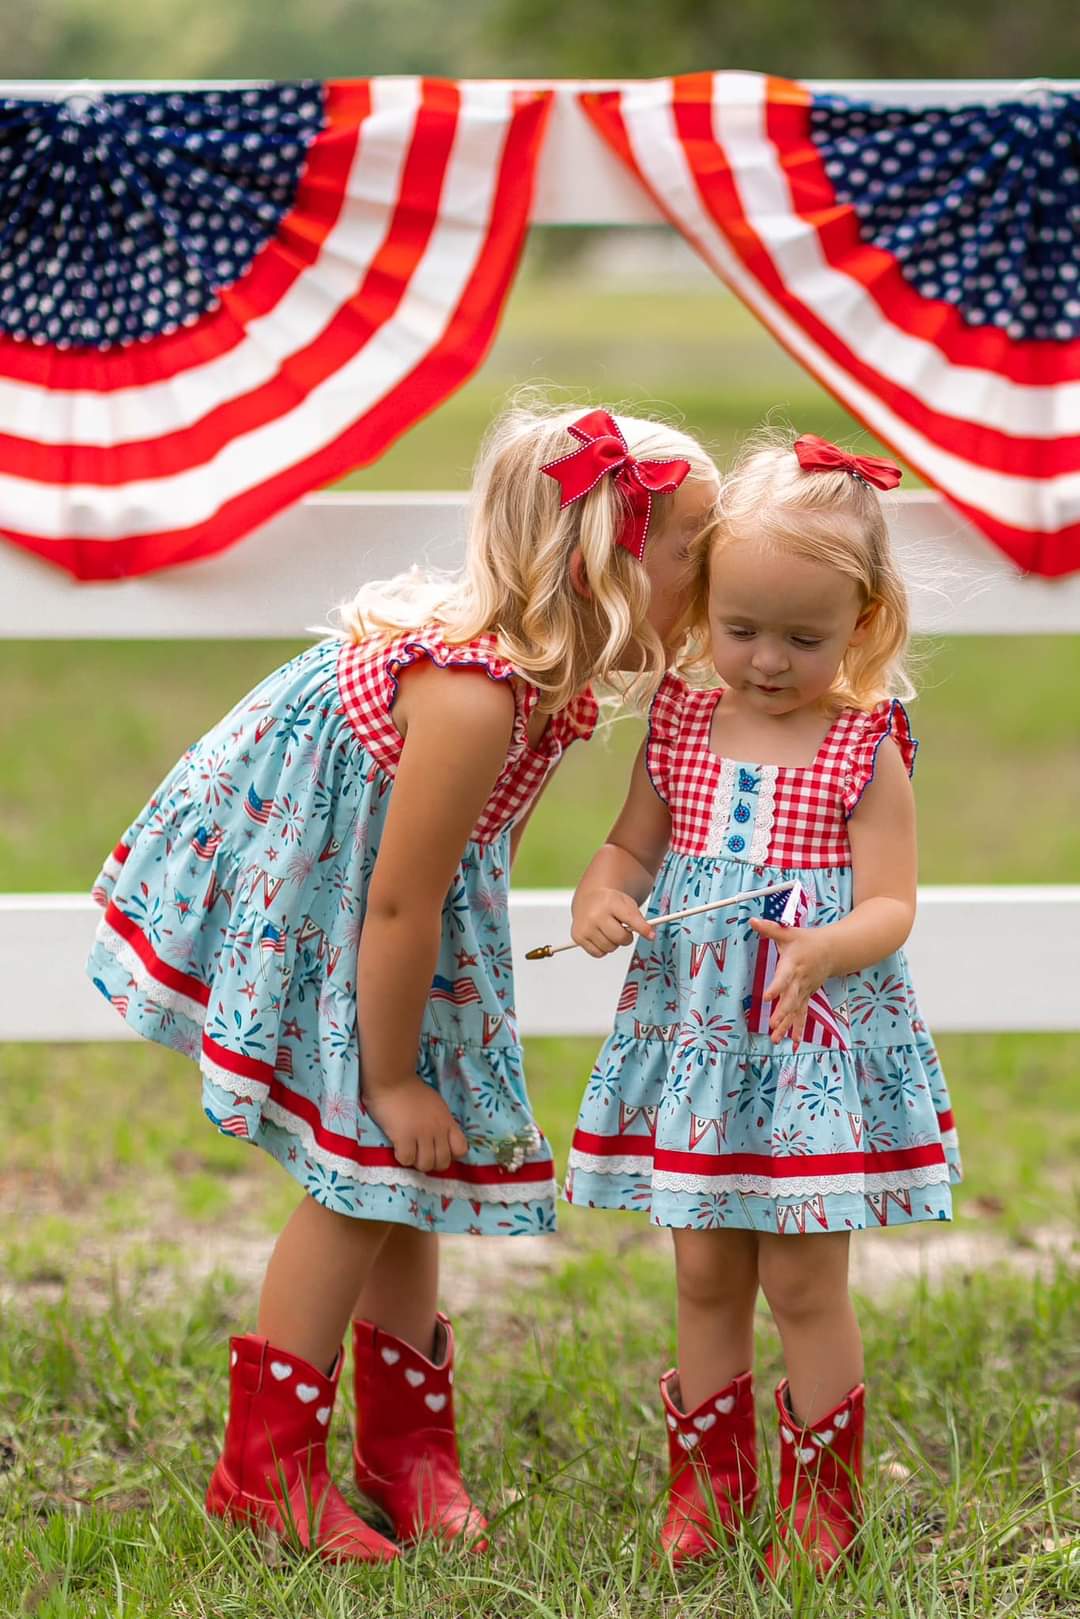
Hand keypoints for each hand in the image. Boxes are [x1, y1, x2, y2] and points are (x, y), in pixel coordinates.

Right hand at [362, 1074, 468, 1171]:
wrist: (392, 1079)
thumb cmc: (411, 1090)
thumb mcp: (436, 1105)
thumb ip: (440, 1122)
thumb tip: (439, 1141)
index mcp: (447, 1121)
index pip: (461, 1149)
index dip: (451, 1154)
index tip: (438, 1150)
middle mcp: (438, 1130)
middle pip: (443, 1162)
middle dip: (431, 1163)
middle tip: (420, 1154)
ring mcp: (422, 1134)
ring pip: (426, 1165)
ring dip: (416, 1162)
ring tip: (409, 1152)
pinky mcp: (404, 1137)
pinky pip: (407, 1160)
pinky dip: (402, 1157)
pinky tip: (398, 1148)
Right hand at [571, 887, 655, 958]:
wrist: (589, 898)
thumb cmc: (610, 902)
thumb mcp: (627, 904)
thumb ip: (639, 919)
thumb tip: (650, 935)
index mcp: (610, 902)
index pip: (630, 918)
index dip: (643, 929)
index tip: (651, 935)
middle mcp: (595, 914)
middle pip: (620, 938)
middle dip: (626, 938)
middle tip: (623, 930)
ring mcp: (585, 926)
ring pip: (610, 948)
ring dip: (613, 943)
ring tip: (609, 930)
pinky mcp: (578, 937)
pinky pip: (598, 953)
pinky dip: (602, 948)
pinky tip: (600, 936)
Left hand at [748, 918, 830, 1045]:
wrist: (832, 950)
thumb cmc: (806, 941)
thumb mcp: (788, 932)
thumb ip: (769, 929)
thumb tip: (751, 920)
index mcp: (793, 965)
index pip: (783, 977)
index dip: (776, 988)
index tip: (766, 997)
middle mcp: (799, 981)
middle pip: (791, 999)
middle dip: (782, 1012)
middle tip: (772, 1024)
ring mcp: (804, 991)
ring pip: (795, 1011)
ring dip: (786, 1026)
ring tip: (776, 1039)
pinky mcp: (806, 996)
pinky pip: (801, 1015)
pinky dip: (797, 1029)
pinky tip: (791, 1042)